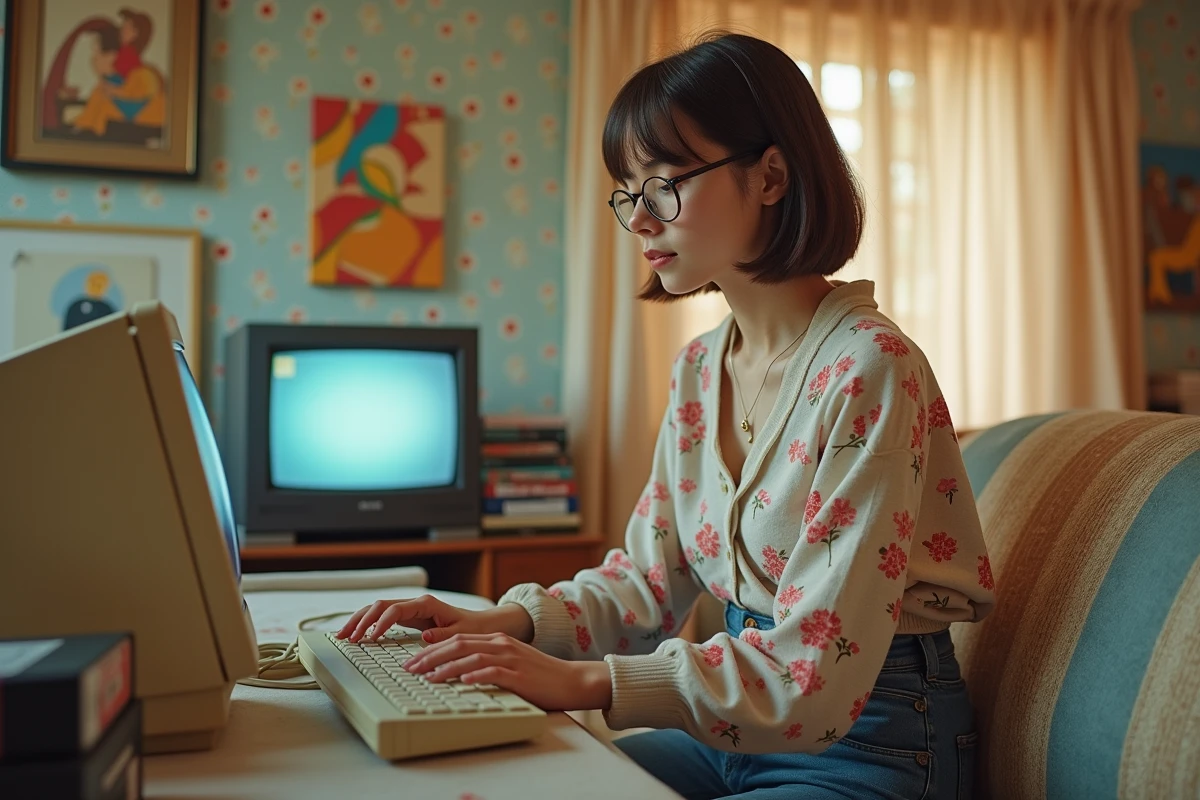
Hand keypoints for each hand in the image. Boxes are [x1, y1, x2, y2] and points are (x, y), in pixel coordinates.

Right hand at [336, 594, 533, 644]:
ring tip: (343, 635)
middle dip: (361, 619)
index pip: (395, 610)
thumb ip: (443, 635)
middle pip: (380, 606)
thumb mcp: (461, 634)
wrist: (482, 625)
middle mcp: (415, 604)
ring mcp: (410, 610)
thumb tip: (425, 637)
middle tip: (346, 636)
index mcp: (426, 604)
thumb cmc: (473, 628)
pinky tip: (357, 634)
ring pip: (377, 609)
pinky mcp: (408, 618)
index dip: (380, 623)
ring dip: (359, 620)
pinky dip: (367, 624)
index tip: (371, 638)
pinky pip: (382, 617)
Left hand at [403, 632, 612, 711]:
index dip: (432, 649)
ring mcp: (511, 658)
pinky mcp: (520, 674)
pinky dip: (475, 676)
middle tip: (410, 668)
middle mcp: (501, 644)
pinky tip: (462, 682)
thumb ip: (487, 664)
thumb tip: (459, 676)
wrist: (573, 680)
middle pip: (458, 644)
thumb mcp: (511, 664)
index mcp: (497, 640)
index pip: (458, 640)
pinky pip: (493, 672)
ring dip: (446, 667)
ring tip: (427, 677)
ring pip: (471, 656)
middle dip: (431, 656)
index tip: (414, 660)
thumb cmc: (541, 677)